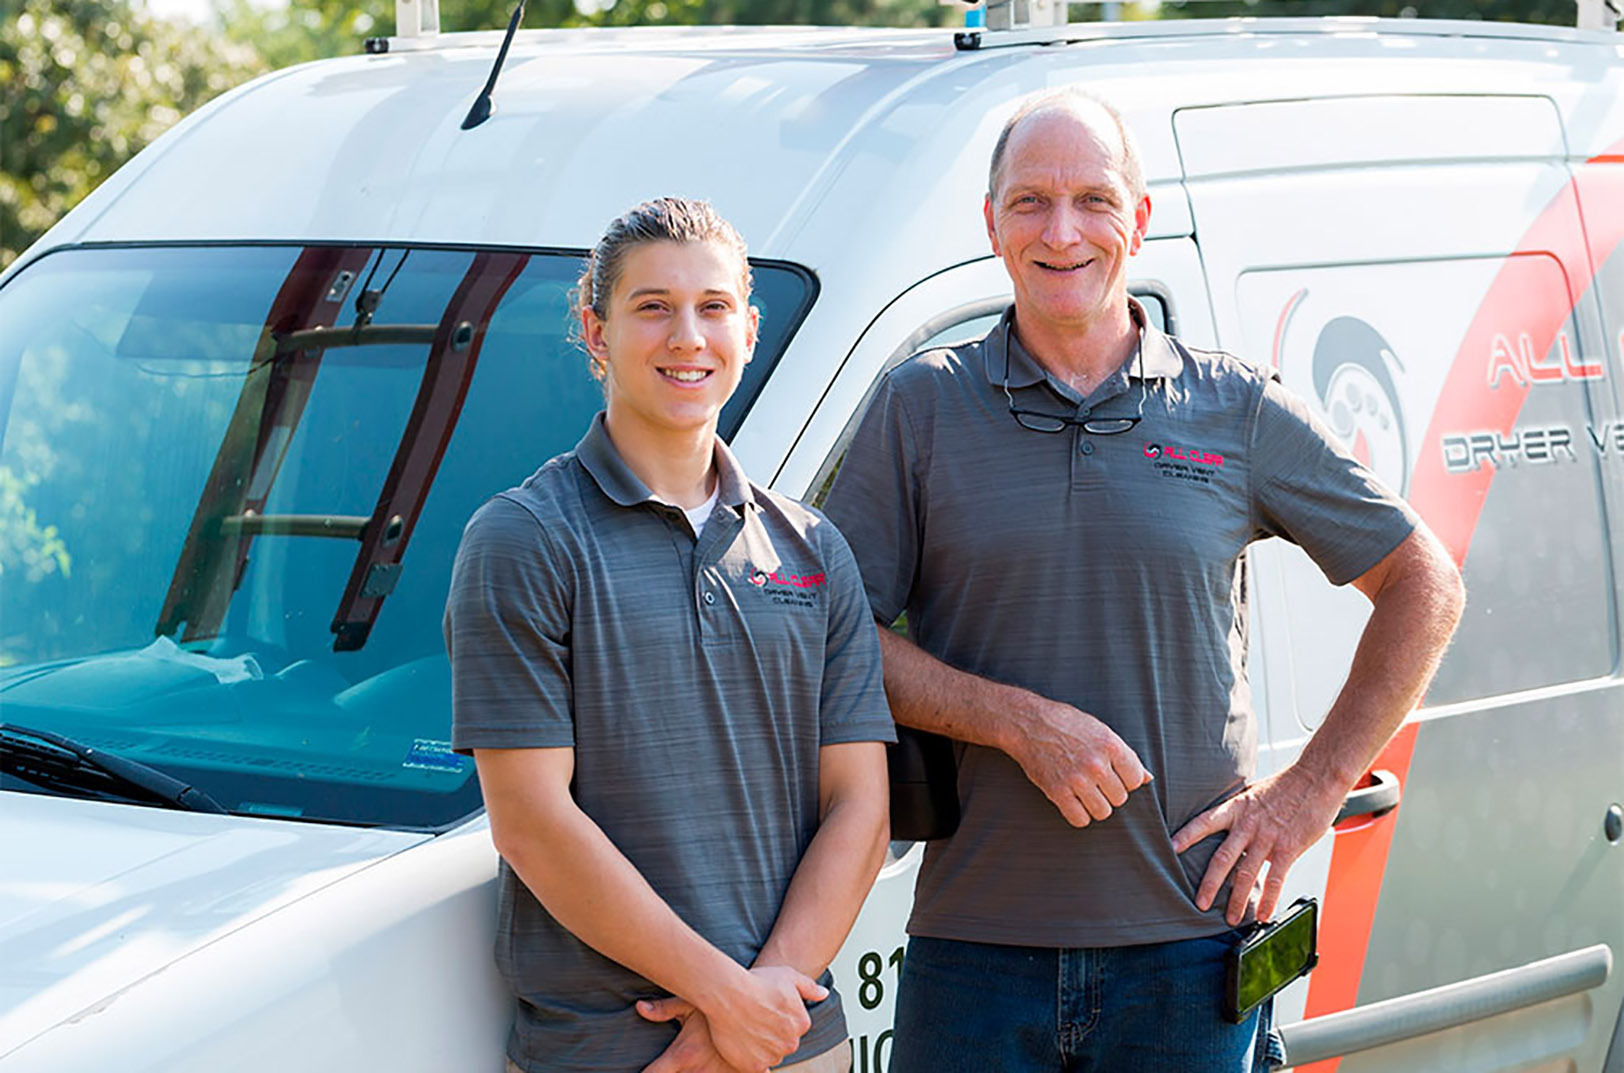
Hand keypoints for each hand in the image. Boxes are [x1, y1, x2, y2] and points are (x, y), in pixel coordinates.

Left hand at [637, 1003, 742, 1072]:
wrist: (757, 1009)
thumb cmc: (719, 1006)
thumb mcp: (690, 1003)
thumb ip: (663, 1008)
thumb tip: (638, 1006)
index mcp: (683, 1054)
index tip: (640, 1072)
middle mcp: (698, 1071)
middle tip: (679, 1063)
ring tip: (697, 1064)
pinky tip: (716, 1068)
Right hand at [661, 965, 823, 1072]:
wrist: (727, 994)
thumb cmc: (756, 982)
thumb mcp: (788, 976)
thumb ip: (809, 987)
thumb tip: (824, 994)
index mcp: (802, 1023)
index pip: (795, 1027)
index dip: (780, 1019)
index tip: (768, 1010)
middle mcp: (791, 1043)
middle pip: (784, 1043)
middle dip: (773, 1034)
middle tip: (756, 1020)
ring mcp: (773, 1056)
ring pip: (771, 1055)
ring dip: (762, 1048)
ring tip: (746, 1030)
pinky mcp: (754, 1066)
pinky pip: (759, 1069)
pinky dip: (754, 1061)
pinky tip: (747, 1051)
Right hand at [1005, 699, 1151, 827]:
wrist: (1029, 723)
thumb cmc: (1066, 724)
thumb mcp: (1100, 731)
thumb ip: (1125, 755)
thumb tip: (1147, 778)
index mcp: (1111, 746)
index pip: (1135, 780)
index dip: (1126, 780)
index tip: (1113, 774)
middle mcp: (1096, 764)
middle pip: (1120, 798)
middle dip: (1110, 792)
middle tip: (1095, 782)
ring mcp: (1077, 779)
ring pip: (1103, 812)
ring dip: (1096, 805)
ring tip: (1085, 792)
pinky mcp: (1057, 791)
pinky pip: (1079, 819)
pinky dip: (1078, 814)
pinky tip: (1073, 801)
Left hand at [1170, 763, 1345, 925]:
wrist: (1317, 778)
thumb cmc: (1286, 785)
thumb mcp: (1253, 792)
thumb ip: (1239, 810)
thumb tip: (1225, 821)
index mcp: (1236, 808)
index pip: (1204, 822)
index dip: (1186, 836)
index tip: (1170, 849)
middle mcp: (1248, 824)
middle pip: (1222, 858)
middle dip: (1208, 884)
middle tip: (1199, 903)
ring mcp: (1268, 838)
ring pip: (1246, 874)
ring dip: (1237, 900)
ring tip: (1231, 919)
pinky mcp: (1289, 848)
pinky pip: (1275, 879)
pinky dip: (1268, 900)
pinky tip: (1263, 914)